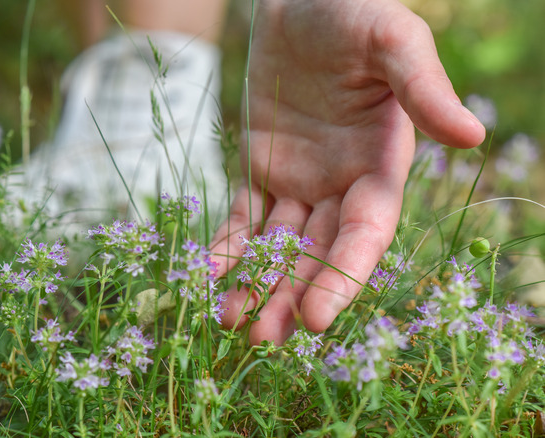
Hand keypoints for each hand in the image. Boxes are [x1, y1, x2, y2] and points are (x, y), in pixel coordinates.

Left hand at [210, 0, 484, 344]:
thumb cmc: (352, 10)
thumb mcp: (392, 40)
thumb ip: (422, 87)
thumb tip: (472, 136)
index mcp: (381, 165)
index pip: (364, 233)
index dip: (343, 276)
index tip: (316, 318)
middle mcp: (342, 184)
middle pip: (319, 252)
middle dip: (292, 295)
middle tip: (263, 339)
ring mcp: (300, 180)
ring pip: (280, 245)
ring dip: (258, 282)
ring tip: (231, 322)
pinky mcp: (262, 168)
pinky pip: (244, 215)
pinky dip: (229, 245)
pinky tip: (210, 273)